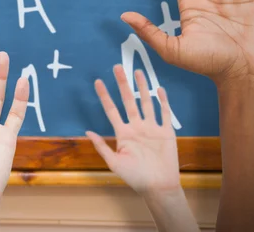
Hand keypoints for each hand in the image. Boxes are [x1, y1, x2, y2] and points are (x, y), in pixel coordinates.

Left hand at [86, 65, 178, 194]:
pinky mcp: (166, 132)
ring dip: (142, 87)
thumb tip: (87, 131)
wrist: (158, 187)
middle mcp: (136, 126)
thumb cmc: (135, 177)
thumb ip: (102, 146)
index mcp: (123, 133)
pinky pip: (165, 113)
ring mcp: (152, 128)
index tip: (97, 81)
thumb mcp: (114, 162)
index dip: (104, 95)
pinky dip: (162, 101)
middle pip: (128, 100)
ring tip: (138, 71)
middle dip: (122, 84)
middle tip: (117, 67)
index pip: (112, 109)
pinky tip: (159, 89)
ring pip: (146, 102)